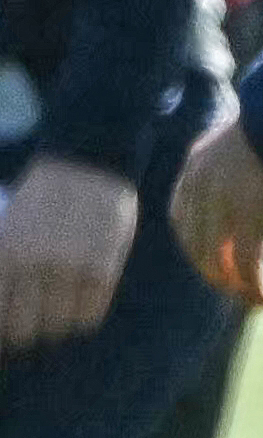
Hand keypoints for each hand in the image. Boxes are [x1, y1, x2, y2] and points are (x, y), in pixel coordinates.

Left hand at [0, 155, 138, 390]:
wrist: (85, 164)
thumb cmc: (38, 204)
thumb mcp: (4, 233)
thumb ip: (1, 276)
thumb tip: (0, 330)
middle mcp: (29, 267)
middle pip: (24, 331)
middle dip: (27, 335)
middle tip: (35, 320)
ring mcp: (67, 268)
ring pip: (60, 327)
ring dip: (59, 322)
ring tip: (62, 291)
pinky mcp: (101, 268)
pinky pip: (90, 315)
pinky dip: (85, 314)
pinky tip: (84, 289)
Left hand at [174, 118, 262, 308]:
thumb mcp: (244, 138)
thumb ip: (235, 160)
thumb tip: (254, 182)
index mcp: (198, 166)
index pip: (183, 217)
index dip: (195, 245)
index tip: (211, 264)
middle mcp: (200, 186)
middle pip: (197, 243)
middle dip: (213, 272)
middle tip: (233, 289)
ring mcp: (222, 201)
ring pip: (218, 258)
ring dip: (234, 284)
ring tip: (251, 298)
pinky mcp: (247, 214)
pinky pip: (245, 262)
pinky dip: (253, 283)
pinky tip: (262, 296)